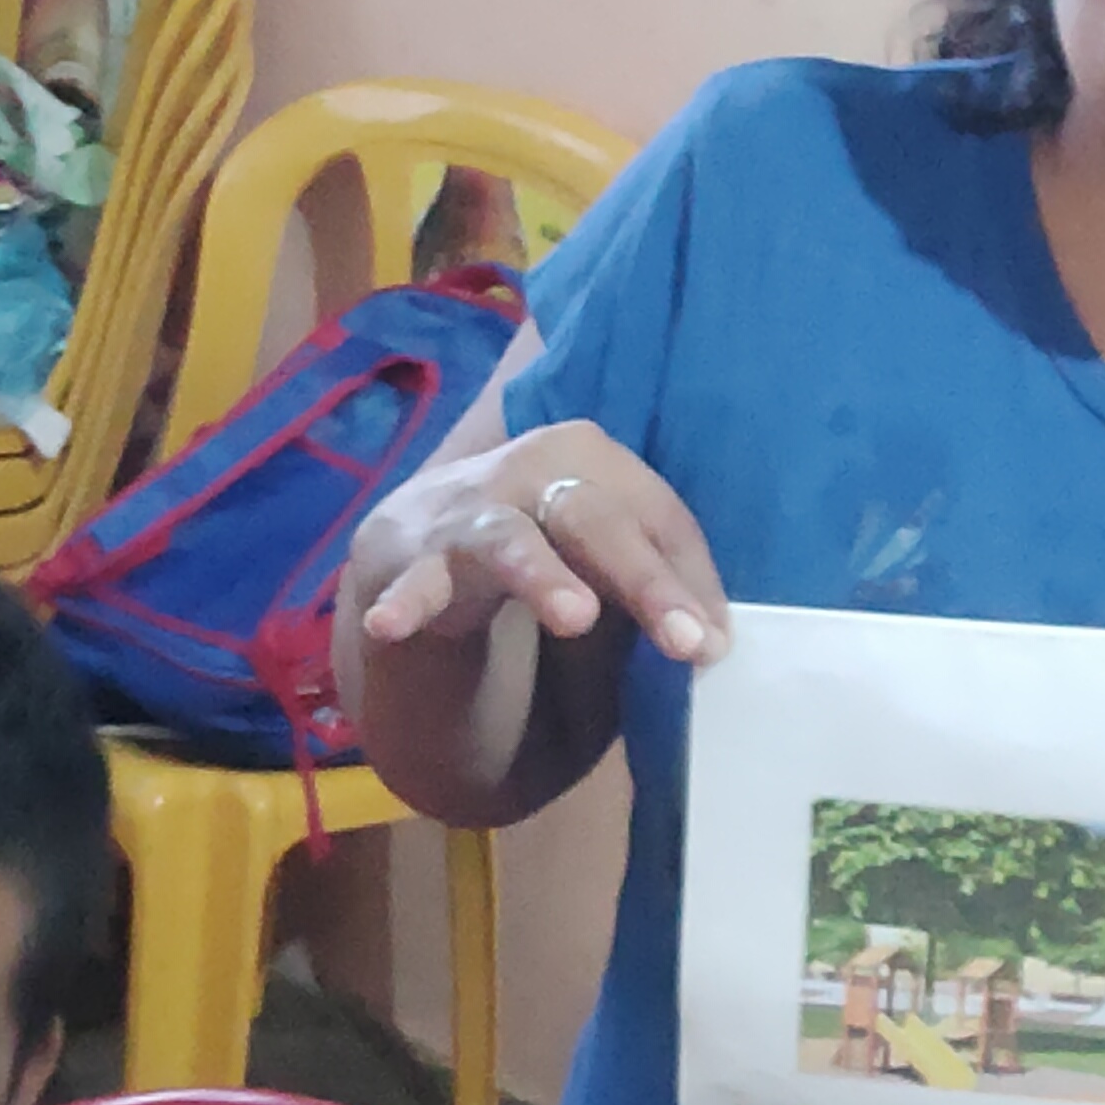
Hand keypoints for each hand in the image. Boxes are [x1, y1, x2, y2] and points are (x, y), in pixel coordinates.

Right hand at [343, 421, 731, 665]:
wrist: (415, 534)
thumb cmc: (541, 542)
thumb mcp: (605, 553)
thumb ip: (658, 587)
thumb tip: (716, 644)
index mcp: (591, 458)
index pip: (657, 517)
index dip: (690, 581)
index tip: (714, 647)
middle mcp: (531, 467)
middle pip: (596, 520)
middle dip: (644, 581)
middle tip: (685, 641)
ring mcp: (469, 509)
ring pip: (512, 540)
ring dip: (544, 576)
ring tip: (576, 616)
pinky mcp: (412, 554)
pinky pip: (414, 583)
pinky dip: (405, 602)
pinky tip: (388, 626)